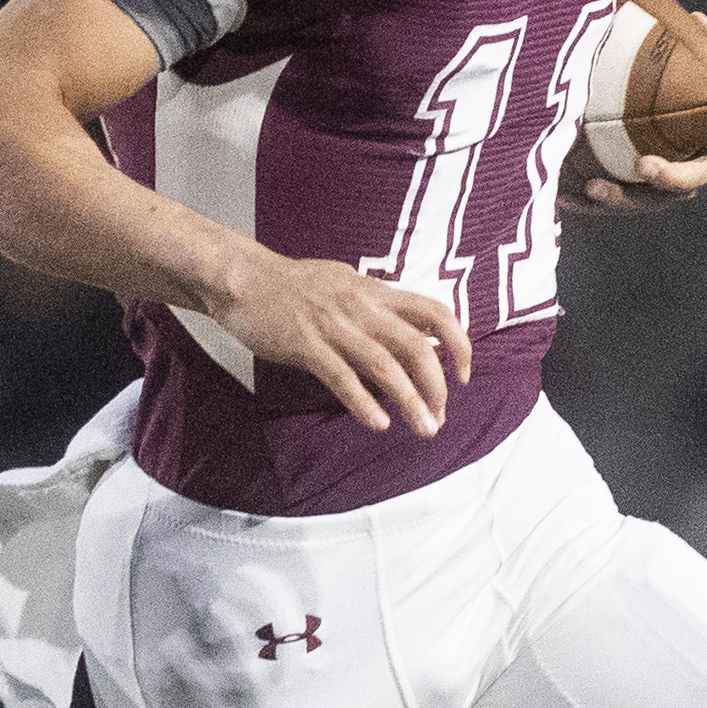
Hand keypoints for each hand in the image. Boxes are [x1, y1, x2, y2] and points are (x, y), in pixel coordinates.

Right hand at [206, 250, 471, 435]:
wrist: (243, 278)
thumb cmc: (292, 287)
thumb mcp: (347, 285)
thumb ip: (381, 310)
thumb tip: (417, 337)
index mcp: (375, 292)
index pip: (434, 311)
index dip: (458, 343)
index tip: (463, 375)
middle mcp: (362, 307)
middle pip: (415, 345)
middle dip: (436, 385)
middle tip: (441, 416)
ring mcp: (334, 325)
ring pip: (384, 365)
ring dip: (410, 401)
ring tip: (425, 429)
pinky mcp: (305, 344)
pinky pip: (341, 377)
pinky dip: (364, 402)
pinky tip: (378, 424)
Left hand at [566, 11, 706, 209]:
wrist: (612, 117)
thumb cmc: (652, 84)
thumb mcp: (664, 62)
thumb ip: (685, 46)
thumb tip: (702, 20)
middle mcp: (696, 166)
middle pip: (696, 178)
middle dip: (675, 176)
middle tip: (646, 165)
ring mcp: (666, 190)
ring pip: (654, 200)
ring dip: (627, 196)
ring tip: (598, 186)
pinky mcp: (634, 200)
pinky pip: (618, 203)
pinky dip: (601, 198)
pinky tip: (578, 190)